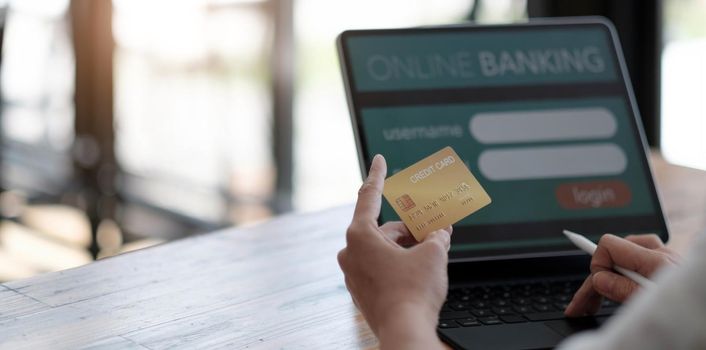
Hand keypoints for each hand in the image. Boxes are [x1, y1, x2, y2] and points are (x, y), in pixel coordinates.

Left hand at [337, 154, 451, 349]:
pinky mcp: (362, 291)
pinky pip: (380, 266)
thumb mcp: (433, 255)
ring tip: (433, 248)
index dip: (378, 175)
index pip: (369, 196)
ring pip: (383, 249)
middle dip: (410, 226)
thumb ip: (437, 235)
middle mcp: (350, 252)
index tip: (379, 160)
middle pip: (383, 228)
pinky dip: (399, 261)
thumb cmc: (413, 293)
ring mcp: (354, 273)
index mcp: (360, 236)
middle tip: (434, 225)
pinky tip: (420, 267)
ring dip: (407, 246)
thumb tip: (441, 231)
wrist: (405, 331)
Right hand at [565, 233, 679, 316]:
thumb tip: (599, 279)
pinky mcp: (668, 268)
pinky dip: (624, 277)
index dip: (598, 265)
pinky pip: (638, 263)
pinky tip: (617, 292)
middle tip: (582, 305)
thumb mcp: (649, 305)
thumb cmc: (687, 313)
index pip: (610, 245)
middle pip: (614, 254)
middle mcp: (660, 254)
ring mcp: (665, 259)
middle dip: (596, 278)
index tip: (595, 288)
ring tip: (595, 303)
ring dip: (609, 278)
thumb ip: (624, 290)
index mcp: (655, 260)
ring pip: (624, 258)